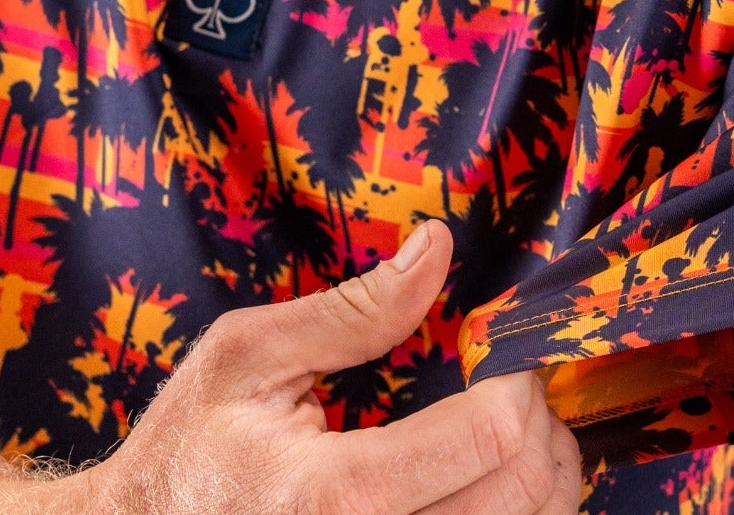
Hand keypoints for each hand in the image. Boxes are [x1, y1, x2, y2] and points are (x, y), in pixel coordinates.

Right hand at [68, 221, 580, 514]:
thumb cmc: (188, 449)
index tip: (503, 354)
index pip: (488, 438)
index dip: (518, 383)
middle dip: (543, 426)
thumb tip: (438, 246)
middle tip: (520, 387)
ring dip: (545, 480)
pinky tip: (493, 483)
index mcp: (329, 494)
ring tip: (518, 433)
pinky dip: (515, 514)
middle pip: (521, 495)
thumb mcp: (247, 356)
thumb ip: (353, 310)